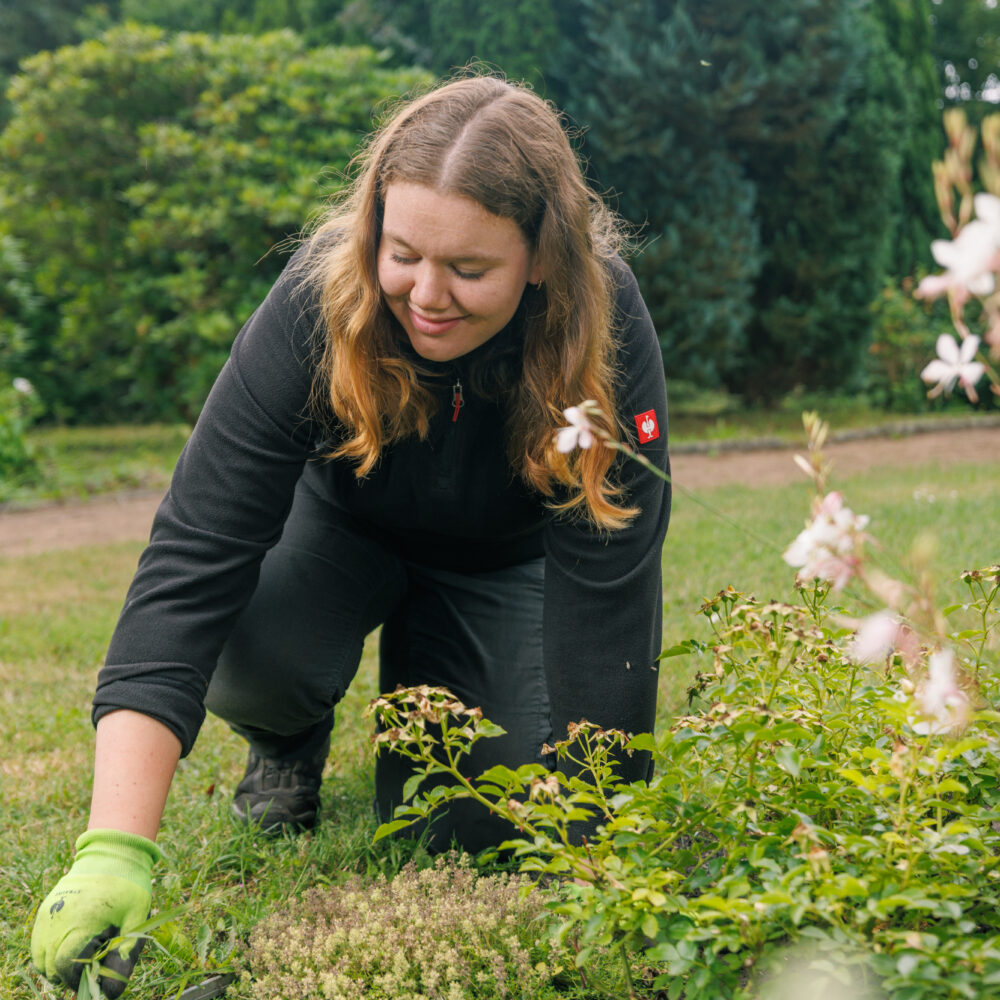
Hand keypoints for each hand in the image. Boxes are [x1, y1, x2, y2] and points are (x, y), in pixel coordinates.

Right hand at [31, 829, 162, 997]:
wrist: (113, 853)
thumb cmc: (129, 885)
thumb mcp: (136, 916)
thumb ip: (124, 953)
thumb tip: (111, 991)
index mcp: (82, 921)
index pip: (66, 966)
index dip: (78, 977)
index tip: (94, 974)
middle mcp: (59, 919)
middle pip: (50, 967)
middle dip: (68, 974)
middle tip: (90, 965)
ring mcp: (48, 915)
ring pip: (39, 958)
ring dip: (55, 965)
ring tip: (81, 954)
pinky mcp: (44, 910)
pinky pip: (37, 943)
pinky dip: (48, 952)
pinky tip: (70, 943)